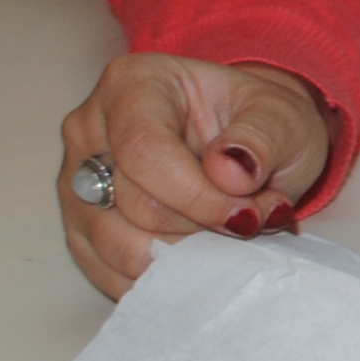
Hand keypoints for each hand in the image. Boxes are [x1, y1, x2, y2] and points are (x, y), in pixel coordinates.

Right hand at [57, 53, 331, 299]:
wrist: (246, 146)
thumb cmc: (260, 123)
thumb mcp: (282, 117)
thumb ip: (261, 139)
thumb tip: (229, 171)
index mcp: (133, 84)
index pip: (144, 150)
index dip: (197, 196)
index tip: (247, 215)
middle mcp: (90, 131)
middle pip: (132, 204)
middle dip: (202, 226)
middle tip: (254, 220)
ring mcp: (77, 185)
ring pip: (118, 246)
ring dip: (186, 256)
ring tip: (231, 234)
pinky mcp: (81, 231)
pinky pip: (112, 273)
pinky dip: (165, 276)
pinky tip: (203, 258)